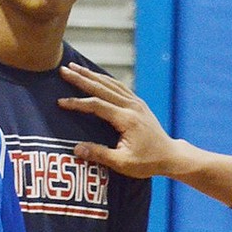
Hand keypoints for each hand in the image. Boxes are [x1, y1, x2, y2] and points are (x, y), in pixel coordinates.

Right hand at [58, 64, 181, 178]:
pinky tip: (96, 76)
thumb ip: (100, 154)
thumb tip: (76, 149)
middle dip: (81, 78)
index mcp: (126, 119)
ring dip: (91, 75)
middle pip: (102, 88)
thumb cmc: (147, 162)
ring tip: (75, 68)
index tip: (61, 102)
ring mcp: (136, 103)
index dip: (77, 103)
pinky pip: (119, 86)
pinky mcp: (138, 103)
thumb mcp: (123, 163)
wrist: (170, 156)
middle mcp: (131, 106)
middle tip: (64, 70)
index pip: (97, 105)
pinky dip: (105, 79)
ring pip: (110, 84)